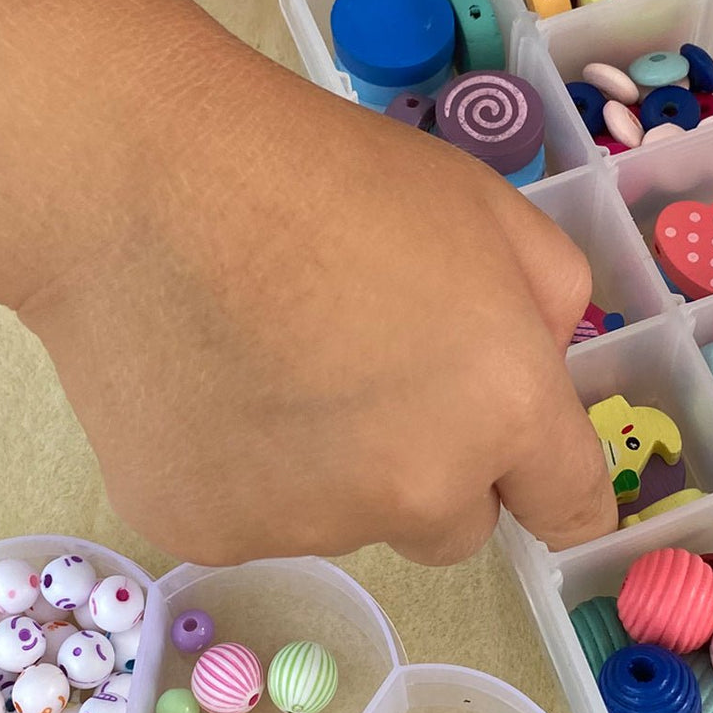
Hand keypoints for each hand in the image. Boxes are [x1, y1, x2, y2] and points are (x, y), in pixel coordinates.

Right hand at [17, 61, 615, 565]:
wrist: (140, 182)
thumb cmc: (324, 175)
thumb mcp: (485, 208)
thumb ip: (551, 301)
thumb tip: (546, 362)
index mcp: (502, 412)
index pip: (571, 512)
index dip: (556, 494)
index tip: (534, 485)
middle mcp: (417, 493)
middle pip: (455, 529)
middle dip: (435, 475)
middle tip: (368, 383)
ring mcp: (309, 527)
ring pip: (349, 522)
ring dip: (334, 474)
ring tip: (268, 367)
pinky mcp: (212, 537)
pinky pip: (256, 522)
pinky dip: (245, 478)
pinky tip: (208, 396)